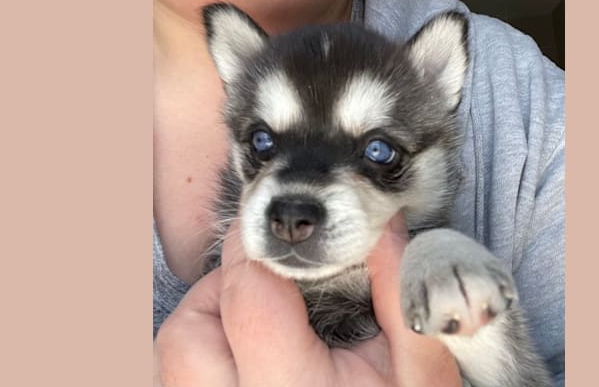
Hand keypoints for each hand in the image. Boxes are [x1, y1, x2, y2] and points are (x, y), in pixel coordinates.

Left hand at [154, 212, 461, 385]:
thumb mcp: (422, 374)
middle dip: (222, 290)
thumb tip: (381, 226)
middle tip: (272, 284)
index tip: (283, 237)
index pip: (250, 299)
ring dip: (211, 324)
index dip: (260, 250)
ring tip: (264, 322)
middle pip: (187, 334)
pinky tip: (256, 357)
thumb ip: (403, 298)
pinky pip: (189, 378)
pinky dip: (212, 354)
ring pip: (176, 358)